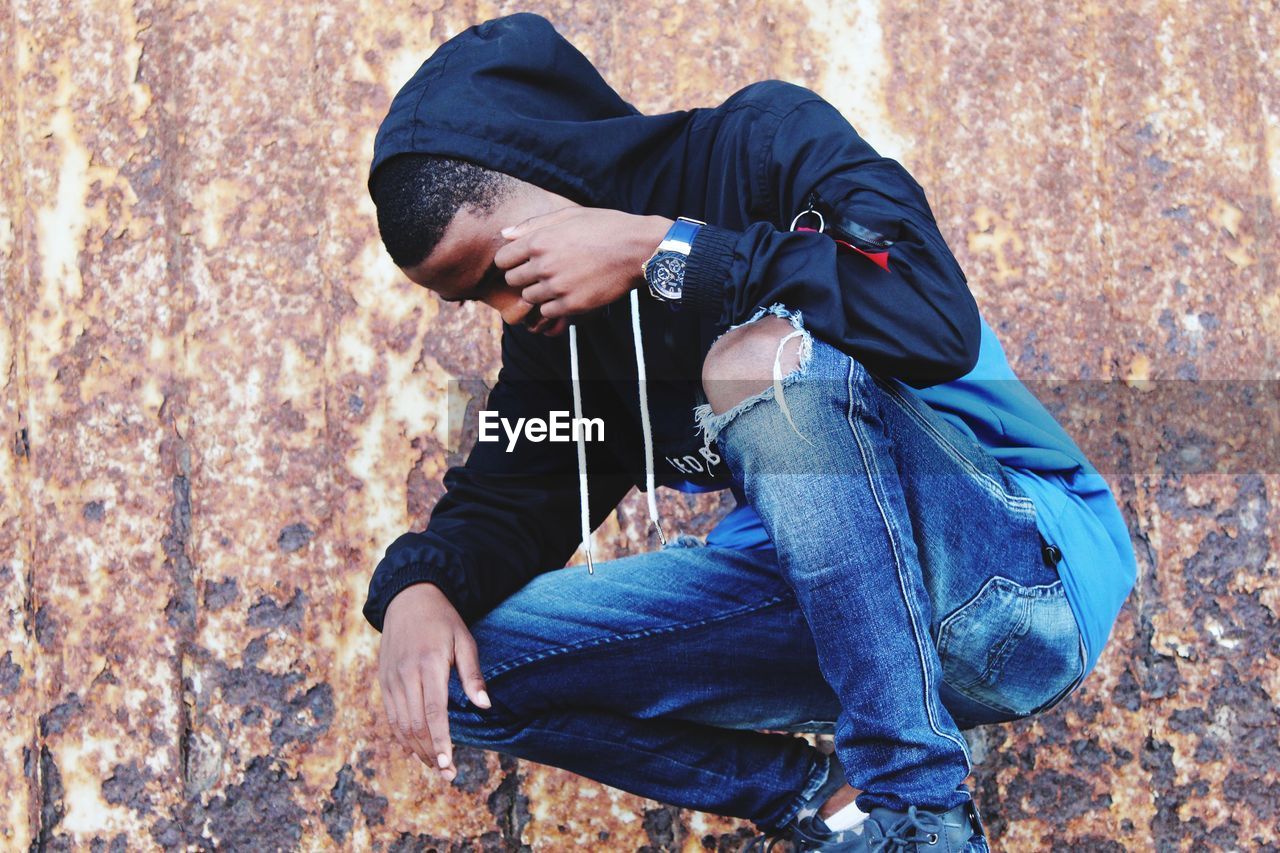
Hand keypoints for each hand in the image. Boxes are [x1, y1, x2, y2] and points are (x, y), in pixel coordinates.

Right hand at [378, 583, 490, 781]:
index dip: (441, 742)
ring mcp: (391, 678)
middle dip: (431, 753)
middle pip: (416, 725)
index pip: (433, 713)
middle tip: (448, 774)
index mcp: (429, 664)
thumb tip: (484, 706)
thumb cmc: (443, 620)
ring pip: (400, 724)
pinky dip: (402, 736)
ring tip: (435, 766)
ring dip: (417, 749)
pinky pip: (391, 715)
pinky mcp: (383, 680)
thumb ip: (472, 674)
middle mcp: (406, 674)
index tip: (448, 765)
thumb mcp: (464, 640)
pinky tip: (416, 747)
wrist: (408, 598)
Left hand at [495, 208, 672, 321]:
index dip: (511, 261)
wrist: (637, 249)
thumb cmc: (605, 227)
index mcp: (539, 240)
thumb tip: (504, 234)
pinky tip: (567, 294)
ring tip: (558, 282)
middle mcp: (544, 265)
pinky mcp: (572, 305)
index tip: (524, 260)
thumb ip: (532, 225)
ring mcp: (557, 287)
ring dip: (538, 292)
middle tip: (542, 272)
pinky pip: (547, 312)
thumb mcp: (568, 215)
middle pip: (512, 281)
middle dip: (523, 277)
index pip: (502, 260)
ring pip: (529, 298)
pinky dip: (553, 306)